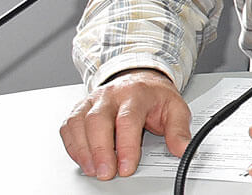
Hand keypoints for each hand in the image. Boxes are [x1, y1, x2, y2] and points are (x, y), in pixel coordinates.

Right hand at [59, 68, 191, 179]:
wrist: (139, 78)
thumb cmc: (154, 96)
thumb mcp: (174, 108)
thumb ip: (179, 130)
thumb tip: (182, 149)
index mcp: (136, 93)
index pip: (128, 119)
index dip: (126, 145)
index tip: (127, 167)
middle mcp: (111, 95)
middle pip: (98, 120)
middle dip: (100, 150)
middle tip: (106, 172)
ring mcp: (93, 100)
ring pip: (79, 122)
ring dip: (83, 149)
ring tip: (93, 170)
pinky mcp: (80, 108)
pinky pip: (69, 126)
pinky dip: (73, 145)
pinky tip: (82, 159)